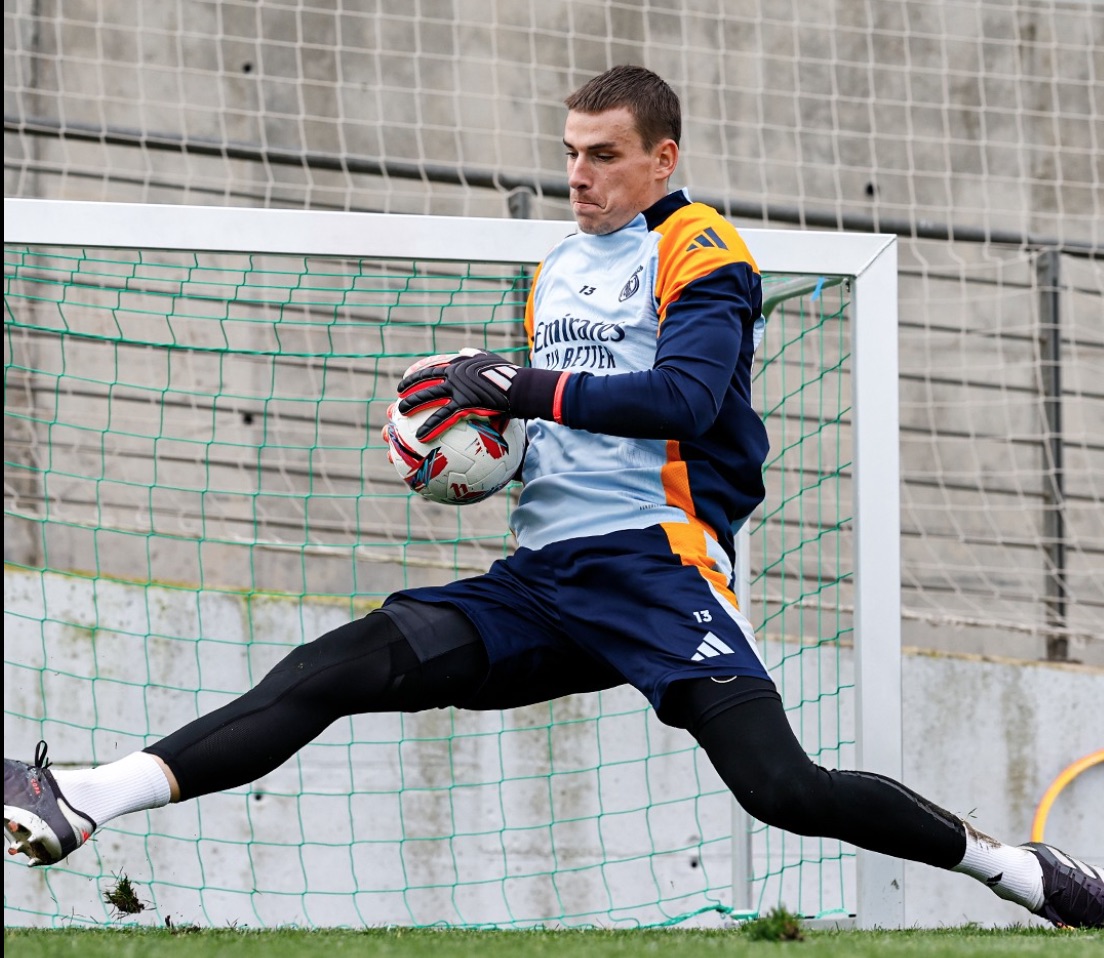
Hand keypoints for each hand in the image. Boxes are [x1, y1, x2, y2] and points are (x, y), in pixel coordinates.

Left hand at [397, 348, 521, 441]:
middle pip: (426, 379)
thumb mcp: (491, 360)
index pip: (436, 366)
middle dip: (409, 386)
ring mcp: (458, 388)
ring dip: (412, 404)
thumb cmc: (510, 376)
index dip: (421, 372)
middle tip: (399, 393)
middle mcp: (455, 374)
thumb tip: (466, 350)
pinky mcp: (464, 403)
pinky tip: (421, 436)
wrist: (521, 387)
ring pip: (429, 396)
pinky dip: (431, 426)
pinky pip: (443, 417)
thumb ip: (476, 355)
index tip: (411, 376)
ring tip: (399, 413)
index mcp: (460, 364)